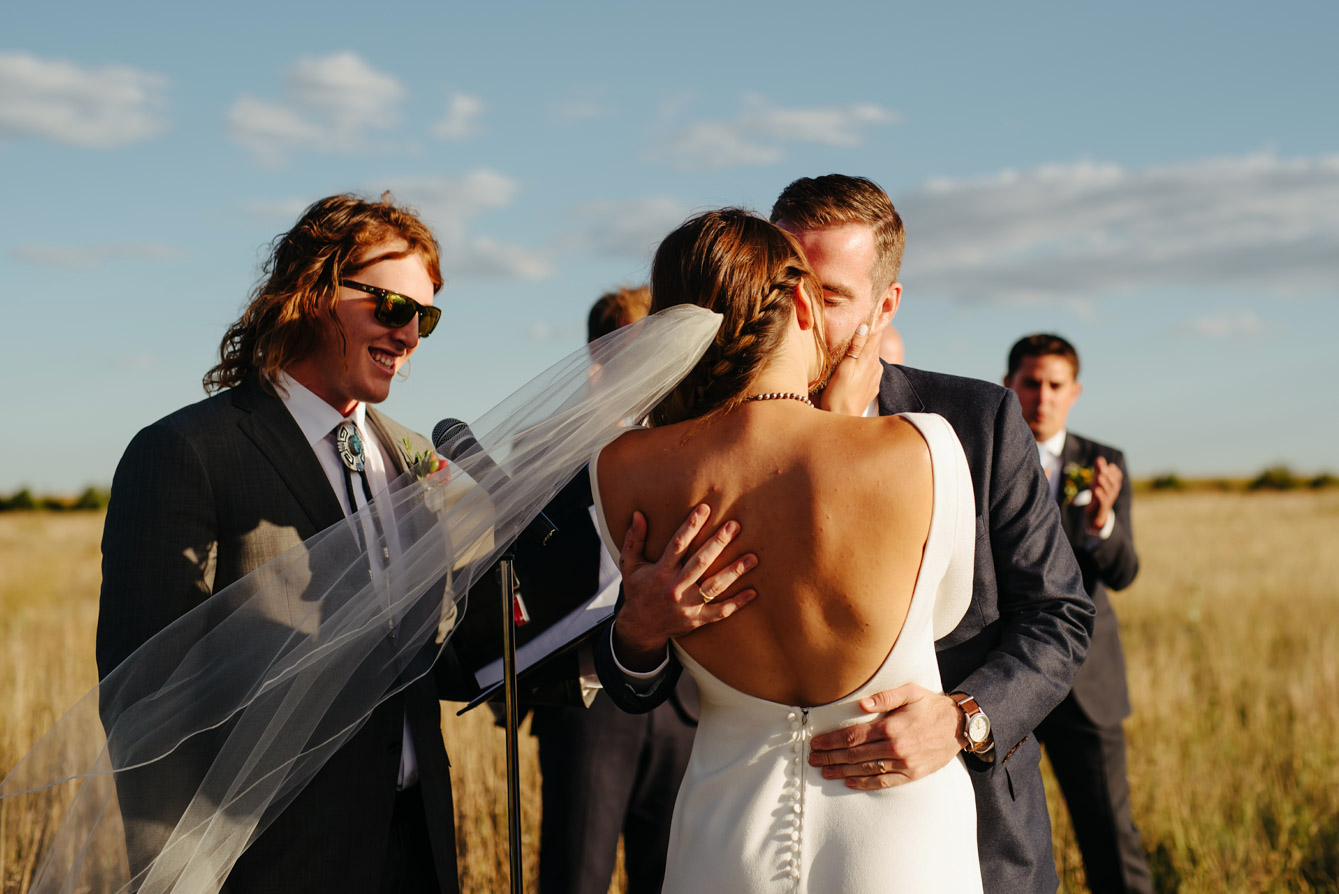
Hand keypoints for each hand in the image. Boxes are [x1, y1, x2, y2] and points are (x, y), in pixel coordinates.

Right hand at [611, 504, 757, 669]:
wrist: (640, 628)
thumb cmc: (637, 590)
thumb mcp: (630, 565)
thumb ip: (634, 539)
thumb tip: (638, 514)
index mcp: (660, 572)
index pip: (677, 545)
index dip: (691, 526)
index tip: (705, 509)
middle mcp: (675, 588)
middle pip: (700, 563)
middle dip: (718, 543)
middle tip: (734, 526)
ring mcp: (687, 605)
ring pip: (714, 587)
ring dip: (734, 571)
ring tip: (752, 557)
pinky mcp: (697, 619)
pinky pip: (720, 612)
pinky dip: (737, 603)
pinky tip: (753, 591)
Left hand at [807, 684, 962, 788]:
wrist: (959, 726)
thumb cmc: (931, 706)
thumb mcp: (910, 692)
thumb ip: (885, 697)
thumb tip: (861, 704)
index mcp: (891, 727)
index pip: (853, 736)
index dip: (832, 741)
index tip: (816, 743)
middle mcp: (895, 748)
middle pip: (855, 755)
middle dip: (831, 757)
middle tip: (814, 759)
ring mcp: (903, 763)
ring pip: (866, 770)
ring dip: (842, 771)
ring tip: (825, 772)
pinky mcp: (912, 774)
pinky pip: (884, 782)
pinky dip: (865, 783)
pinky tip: (850, 782)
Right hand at [816, 323, 881, 416]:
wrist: (843, 420)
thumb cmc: (838, 395)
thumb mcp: (843, 369)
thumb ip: (855, 347)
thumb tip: (865, 325)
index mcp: (869, 359)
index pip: (875, 334)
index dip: (872, 323)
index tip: (868, 312)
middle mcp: (876, 366)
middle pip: (874, 344)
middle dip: (867, 335)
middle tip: (857, 324)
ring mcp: (875, 378)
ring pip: (872, 357)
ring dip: (865, 350)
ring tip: (854, 344)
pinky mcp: (872, 387)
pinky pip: (871, 369)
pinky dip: (864, 363)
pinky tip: (856, 365)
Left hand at [1086, 456, 1121, 531]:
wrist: (1096, 514)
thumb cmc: (1099, 495)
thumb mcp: (1098, 482)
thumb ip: (1099, 470)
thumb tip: (1099, 458)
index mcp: (1113, 486)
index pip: (1117, 478)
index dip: (1114, 472)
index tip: (1110, 466)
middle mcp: (1113, 492)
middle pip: (1113, 483)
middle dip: (1108, 475)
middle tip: (1102, 468)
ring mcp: (1108, 500)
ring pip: (1108, 492)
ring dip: (1104, 483)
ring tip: (1099, 476)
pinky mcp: (1102, 507)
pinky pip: (1103, 501)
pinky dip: (1100, 495)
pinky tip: (1095, 489)